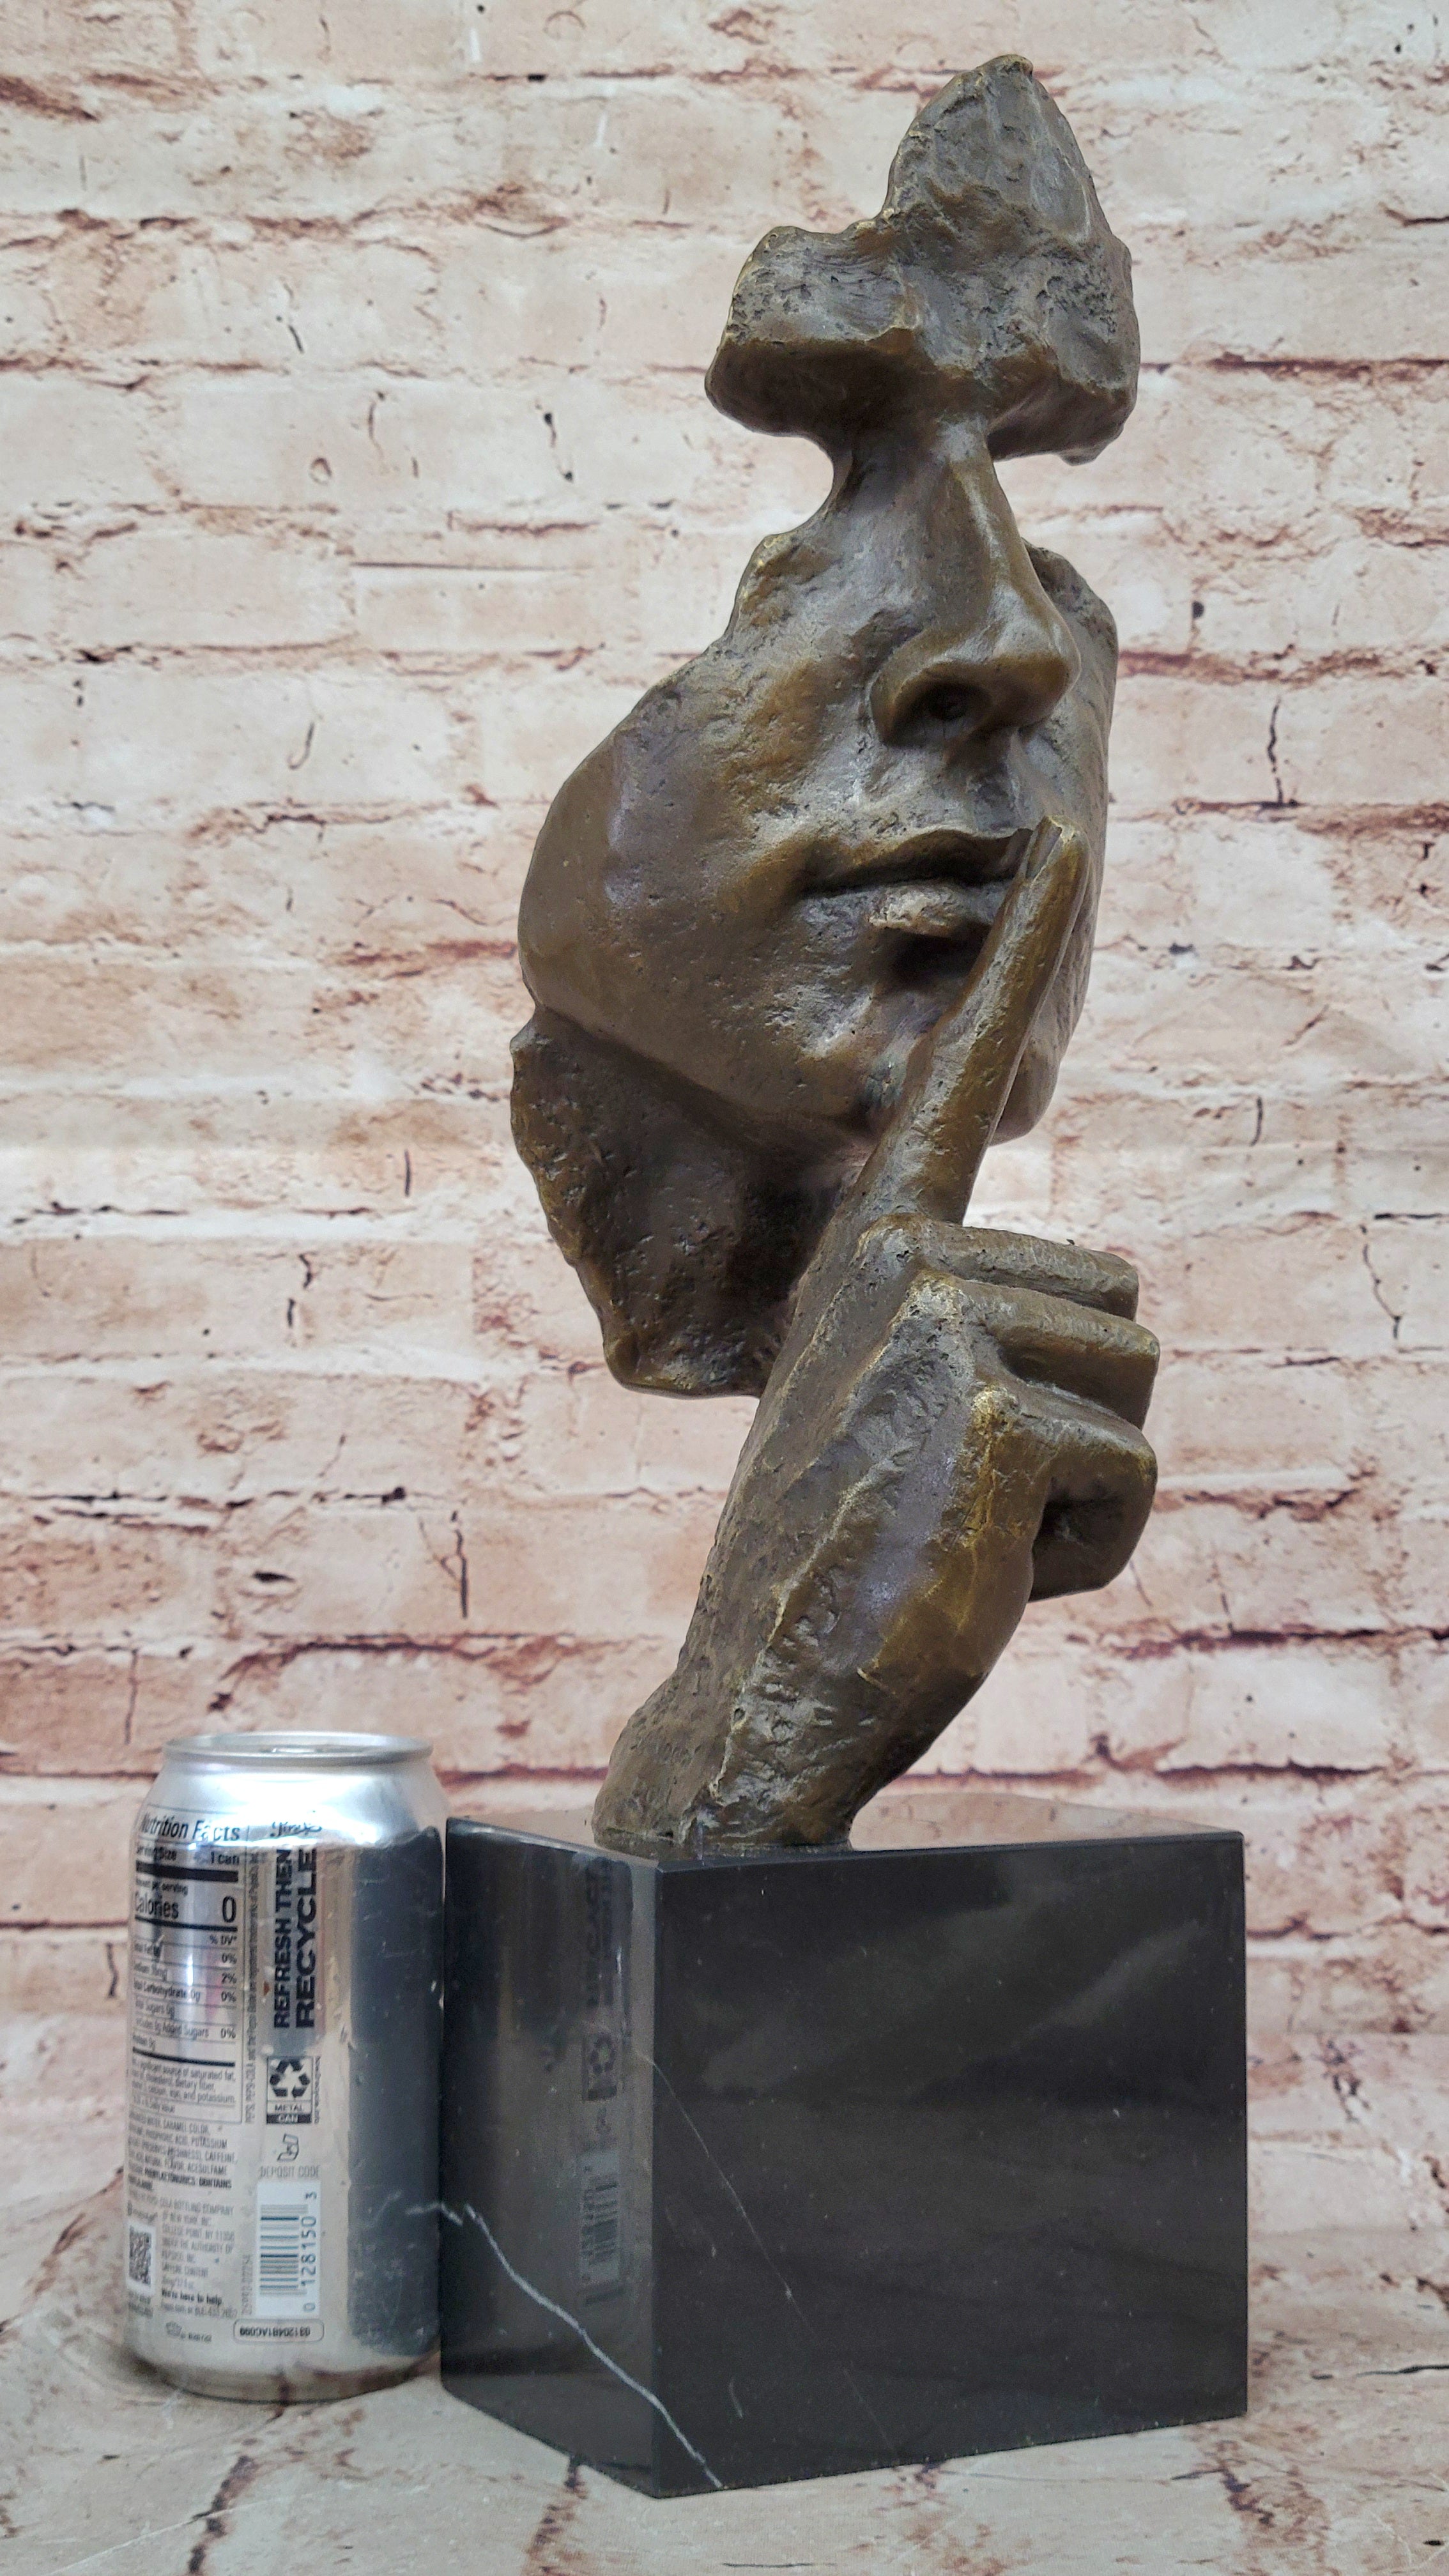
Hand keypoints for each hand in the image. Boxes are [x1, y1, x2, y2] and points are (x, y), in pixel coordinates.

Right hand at [592, 823, 1158, 1853]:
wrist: (766, 1685)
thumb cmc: (838, 1556)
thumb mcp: (884, 1413)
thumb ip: (949, 1331)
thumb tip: (1078, 1309)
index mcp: (871, 1250)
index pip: (957, 1080)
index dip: (1011, 957)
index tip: (1054, 833)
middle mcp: (898, 1260)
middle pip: (1114, 1301)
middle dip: (1076, 1423)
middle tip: (956, 1499)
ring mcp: (938, 1326)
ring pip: (1133, 1381)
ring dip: (1083, 1487)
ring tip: (966, 1533)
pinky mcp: (989, 1410)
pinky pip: (1133, 1474)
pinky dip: (1090, 1553)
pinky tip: (987, 1577)